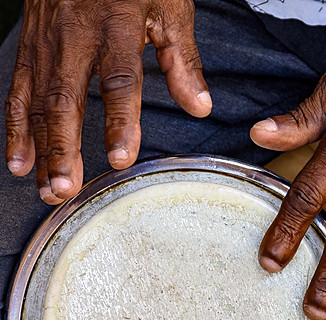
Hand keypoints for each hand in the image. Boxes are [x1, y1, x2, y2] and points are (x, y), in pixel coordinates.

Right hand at [5, 0, 211, 203]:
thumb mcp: (169, 8)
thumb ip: (182, 60)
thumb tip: (201, 107)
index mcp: (115, 27)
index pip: (118, 81)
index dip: (120, 121)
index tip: (122, 157)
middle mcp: (74, 36)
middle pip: (66, 99)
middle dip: (64, 148)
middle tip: (68, 188)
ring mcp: (46, 42)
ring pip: (37, 101)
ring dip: (40, 148)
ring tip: (47, 188)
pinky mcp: (30, 46)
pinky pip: (18, 90)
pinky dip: (16, 128)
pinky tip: (20, 160)